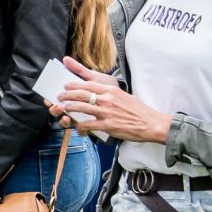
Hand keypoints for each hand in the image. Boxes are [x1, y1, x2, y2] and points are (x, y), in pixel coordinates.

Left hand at [55, 56, 170, 143]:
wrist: (151, 123)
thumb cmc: (139, 111)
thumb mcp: (124, 96)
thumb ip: (110, 94)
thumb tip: (99, 93)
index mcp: (111, 90)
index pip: (88, 84)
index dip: (74, 84)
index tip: (67, 85)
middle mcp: (107, 99)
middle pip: (81, 94)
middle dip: (67, 95)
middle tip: (60, 96)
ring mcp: (106, 112)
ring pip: (80, 107)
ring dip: (69, 107)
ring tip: (64, 108)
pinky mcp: (107, 125)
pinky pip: (87, 125)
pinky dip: (80, 126)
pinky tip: (77, 127)